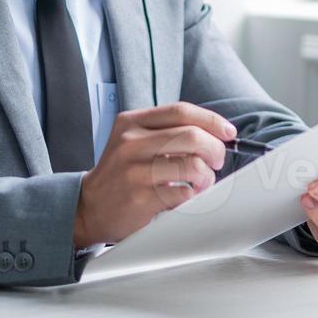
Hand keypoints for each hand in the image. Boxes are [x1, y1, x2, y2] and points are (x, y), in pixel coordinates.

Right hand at [73, 102, 235, 246]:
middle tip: (217, 161)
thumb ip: (167, 132)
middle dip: (215, 150)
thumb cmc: (121, 173)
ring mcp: (133, 170)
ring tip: (201, 182)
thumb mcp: (135, 141)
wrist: (89, 206)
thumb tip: (215, 133)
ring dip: (207, 176)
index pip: (181, 111)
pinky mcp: (140, 197)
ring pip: (192, 165)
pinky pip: (183, 192)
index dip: (212, 120)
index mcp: (131, 122)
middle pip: (192, 136)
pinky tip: (186, 196)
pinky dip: (193, 195)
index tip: (228, 133)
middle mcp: (130, 143)